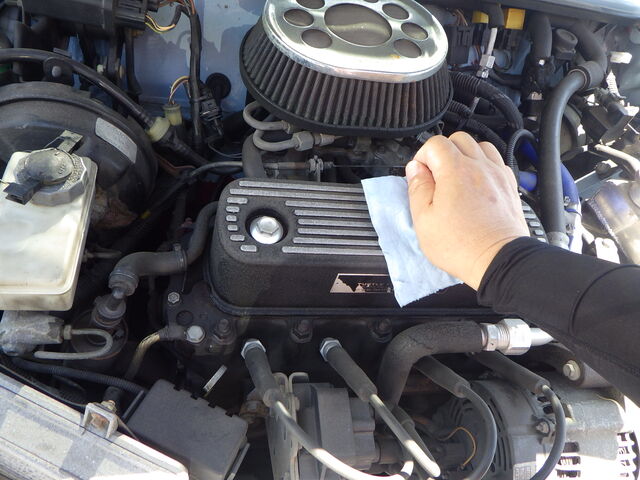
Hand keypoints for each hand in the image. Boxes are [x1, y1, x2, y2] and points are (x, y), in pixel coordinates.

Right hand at [406, 132, 528, 289]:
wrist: (498, 260)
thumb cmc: (462, 245)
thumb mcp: (424, 220)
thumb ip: (417, 188)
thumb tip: (415, 169)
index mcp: (455, 170)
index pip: (435, 144)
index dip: (423, 157)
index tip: (421, 175)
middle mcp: (480, 167)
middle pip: (459, 139)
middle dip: (443, 153)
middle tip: (436, 176)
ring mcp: (497, 175)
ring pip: (481, 147)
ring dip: (465, 156)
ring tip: (456, 178)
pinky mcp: (509, 187)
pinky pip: (497, 163)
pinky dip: (484, 167)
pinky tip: (476, 185)